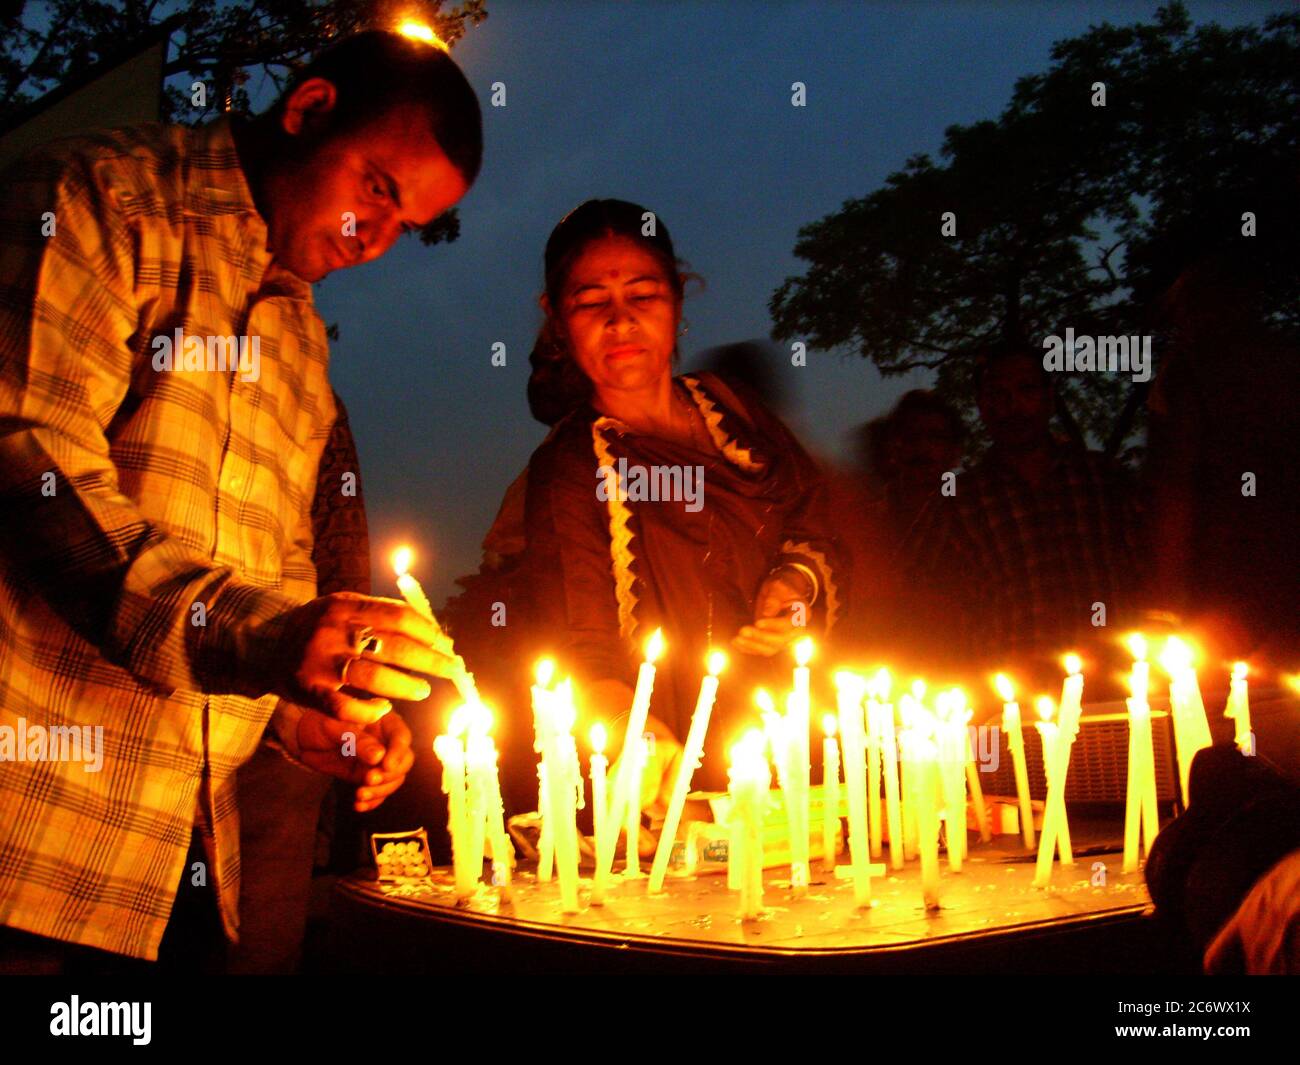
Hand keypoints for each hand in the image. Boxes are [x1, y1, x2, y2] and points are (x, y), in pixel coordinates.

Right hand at [272, 592, 459, 721]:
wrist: (265, 645)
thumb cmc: (318, 627)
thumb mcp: (342, 607)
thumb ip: (379, 613)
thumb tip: (432, 630)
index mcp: (345, 606)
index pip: (398, 616)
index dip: (428, 632)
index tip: (446, 644)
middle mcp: (333, 631)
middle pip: (395, 648)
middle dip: (430, 661)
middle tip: (450, 670)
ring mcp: (320, 662)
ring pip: (375, 679)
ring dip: (406, 686)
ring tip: (422, 691)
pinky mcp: (309, 690)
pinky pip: (347, 708)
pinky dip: (370, 711)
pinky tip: (384, 709)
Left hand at [290, 704, 414, 812]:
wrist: (304, 737)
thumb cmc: (321, 721)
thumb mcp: (336, 727)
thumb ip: (357, 740)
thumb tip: (379, 757)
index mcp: (384, 722)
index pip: (401, 737)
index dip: (398, 752)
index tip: (386, 766)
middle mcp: (387, 742)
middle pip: (404, 761)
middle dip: (390, 775)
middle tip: (369, 780)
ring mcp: (379, 762)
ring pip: (393, 780)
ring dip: (380, 791)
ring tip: (360, 795)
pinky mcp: (367, 777)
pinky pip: (378, 792)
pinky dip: (371, 801)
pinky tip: (358, 806)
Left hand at [730, 569, 811, 656]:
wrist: (781, 595)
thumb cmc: (781, 588)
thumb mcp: (778, 586)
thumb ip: (774, 598)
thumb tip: (767, 613)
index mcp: (802, 614)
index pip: (789, 624)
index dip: (774, 625)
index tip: (757, 622)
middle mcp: (796, 630)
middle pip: (780, 640)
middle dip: (760, 637)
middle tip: (743, 631)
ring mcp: (786, 639)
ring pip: (771, 648)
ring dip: (753, 646)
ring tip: (736, 640)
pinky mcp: (774, 643)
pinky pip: (762, 650)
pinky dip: (749, 649)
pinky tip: (736, 644)